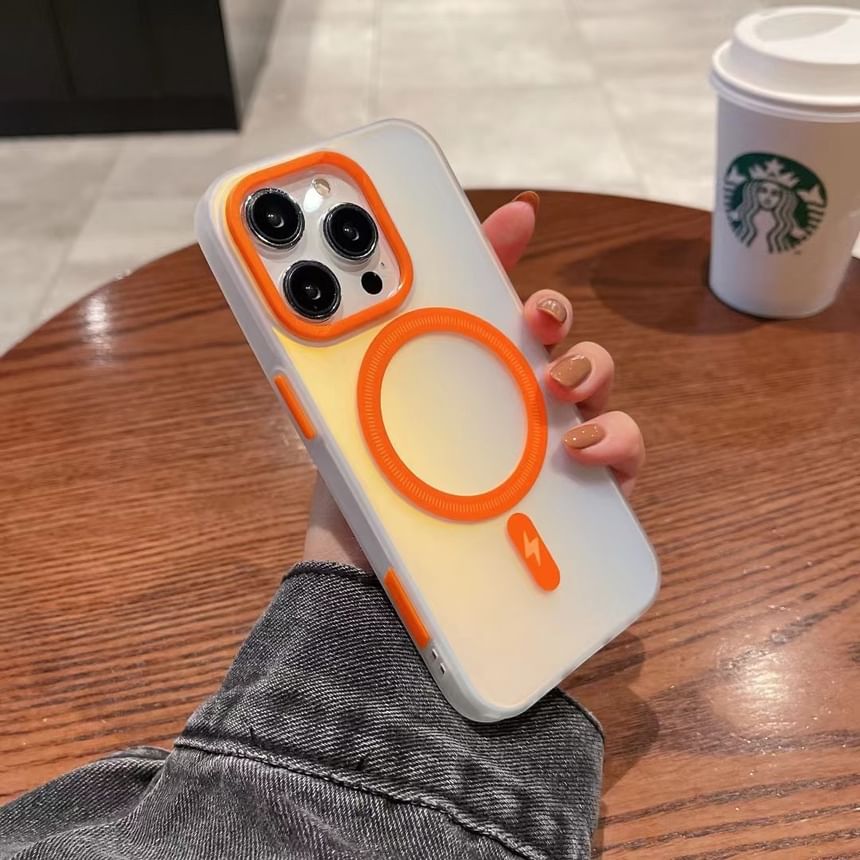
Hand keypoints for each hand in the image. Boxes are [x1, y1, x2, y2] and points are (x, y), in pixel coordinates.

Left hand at [304, 192, 644, 567]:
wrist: (377, 603)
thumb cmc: (357, 508)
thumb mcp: (342, 418)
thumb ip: (343, 359)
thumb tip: (316, 291)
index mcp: (454, 379)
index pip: (485, 302)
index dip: (506, 252)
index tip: (520, 214)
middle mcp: (507, 407)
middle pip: (552, 338)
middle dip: (552, 312)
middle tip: (534, 317)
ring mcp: (547, 452)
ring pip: (596, 385)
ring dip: (590, 365)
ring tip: (561, 384)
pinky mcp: (580, 503)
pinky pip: (625, 459)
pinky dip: (622, 442)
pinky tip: (588, 447)